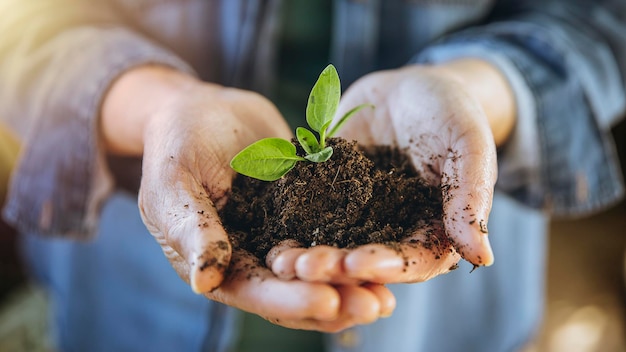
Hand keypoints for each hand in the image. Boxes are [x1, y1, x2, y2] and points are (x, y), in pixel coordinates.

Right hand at [101, 66, 394, 330]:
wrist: (204, 110)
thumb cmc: (176, 145)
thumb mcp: (174, 184)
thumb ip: (190, 229)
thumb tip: (204, 280)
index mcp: (219, 264)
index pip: (256, 291)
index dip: (291, 300)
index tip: (328, 300)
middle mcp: (254, 259)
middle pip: (297, 291)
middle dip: (336, 300)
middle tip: (375, 305)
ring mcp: (282, 236)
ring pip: (321, 270)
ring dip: (354, 283)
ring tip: (390, 295)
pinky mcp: (306, 212)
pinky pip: (335, 232)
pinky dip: (359, 244)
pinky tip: (391, 249)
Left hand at [270, 61, 514, 283]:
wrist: (408, 86)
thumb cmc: (450, 111)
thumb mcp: (466, 143)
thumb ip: (471, 195)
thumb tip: (483, 258)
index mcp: (432, 230)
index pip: (412, 259)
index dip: (385, 265)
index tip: (356, 263)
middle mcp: (392, 231)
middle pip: (365, 260)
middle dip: (335, 267)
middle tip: (304, 268)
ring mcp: (357, 216)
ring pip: (332, 243)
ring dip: (306, 256)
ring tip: (280, 260)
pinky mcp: (327, 196)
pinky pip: (307, 213)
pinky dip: (288, 223)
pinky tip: (265, 229)